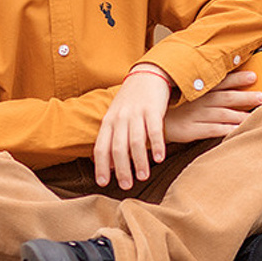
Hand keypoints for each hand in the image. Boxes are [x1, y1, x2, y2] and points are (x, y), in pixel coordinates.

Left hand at [94, 67, 171, 188]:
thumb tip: (110, 166)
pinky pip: (155, 130)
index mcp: (108, 121)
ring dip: (139, 161)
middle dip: (122, 169)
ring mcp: (136, 113)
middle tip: (126, 186)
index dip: (101, 166)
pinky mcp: (153, 109)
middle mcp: (120, 118)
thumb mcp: (116, 117)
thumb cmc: (131, 101)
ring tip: (143, 176)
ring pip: (136, 141)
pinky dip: (157, 145)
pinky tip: (160, 158)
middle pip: (118, 148)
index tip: (103, 183)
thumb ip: (112, 139)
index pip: (101, 147)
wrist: (147, 75)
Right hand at [162, 70, 261, 143]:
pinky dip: (226, 130)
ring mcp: (195, 116)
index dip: (237, 79)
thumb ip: (209, 91)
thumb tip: (232, 88)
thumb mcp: (189, 96)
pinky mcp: (191, 130)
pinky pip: (212, 130)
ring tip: (255, 115)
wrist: (153, 123)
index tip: (253, 76)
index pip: (221, 82)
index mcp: (200, 91)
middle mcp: (199, 101)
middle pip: (225, 97)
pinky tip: (239, 131)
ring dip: (240, 115)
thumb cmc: (176, 109)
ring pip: (222, 114)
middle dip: (244, 97)